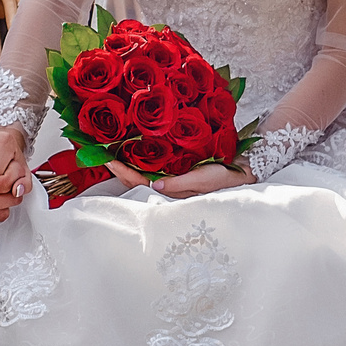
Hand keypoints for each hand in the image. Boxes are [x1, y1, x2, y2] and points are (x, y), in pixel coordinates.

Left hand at [107, 159, 250, 197]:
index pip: (140, 185)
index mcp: (172, 194)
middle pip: (135, 181)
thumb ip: (181, 183)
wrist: (245, 172)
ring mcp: (171, 182)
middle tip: (100, 151)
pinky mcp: (177, 174)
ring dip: (126, 165)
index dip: (124, 172)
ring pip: (141, 175)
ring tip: (110, 151)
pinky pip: (152, 169)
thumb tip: (156, 185)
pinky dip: (140, 161)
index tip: (108, 158)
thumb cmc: (227, 178)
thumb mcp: (206, 179)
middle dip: (118, 168)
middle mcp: (168, 190)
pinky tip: (132, 152)